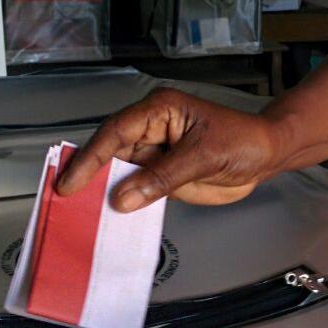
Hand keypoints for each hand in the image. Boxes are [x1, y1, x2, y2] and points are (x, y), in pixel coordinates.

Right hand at [55, 88, 279, 211]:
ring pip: (116, 173)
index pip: (116, 132)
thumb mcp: (204, 157)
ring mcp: (153, 153)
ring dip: (99, 192)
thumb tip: (123, 197)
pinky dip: (120, 203)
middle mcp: (150, 128)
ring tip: (76, 214)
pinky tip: (105, 217)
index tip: (71, 182)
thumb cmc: (243, 141)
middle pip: (108, 151)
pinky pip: (134, 189)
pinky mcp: (159, 175)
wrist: (265, 155)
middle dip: (86, 175)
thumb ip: (162, 178)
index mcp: (159, 110)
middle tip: (62, 200)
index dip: (90, 158)